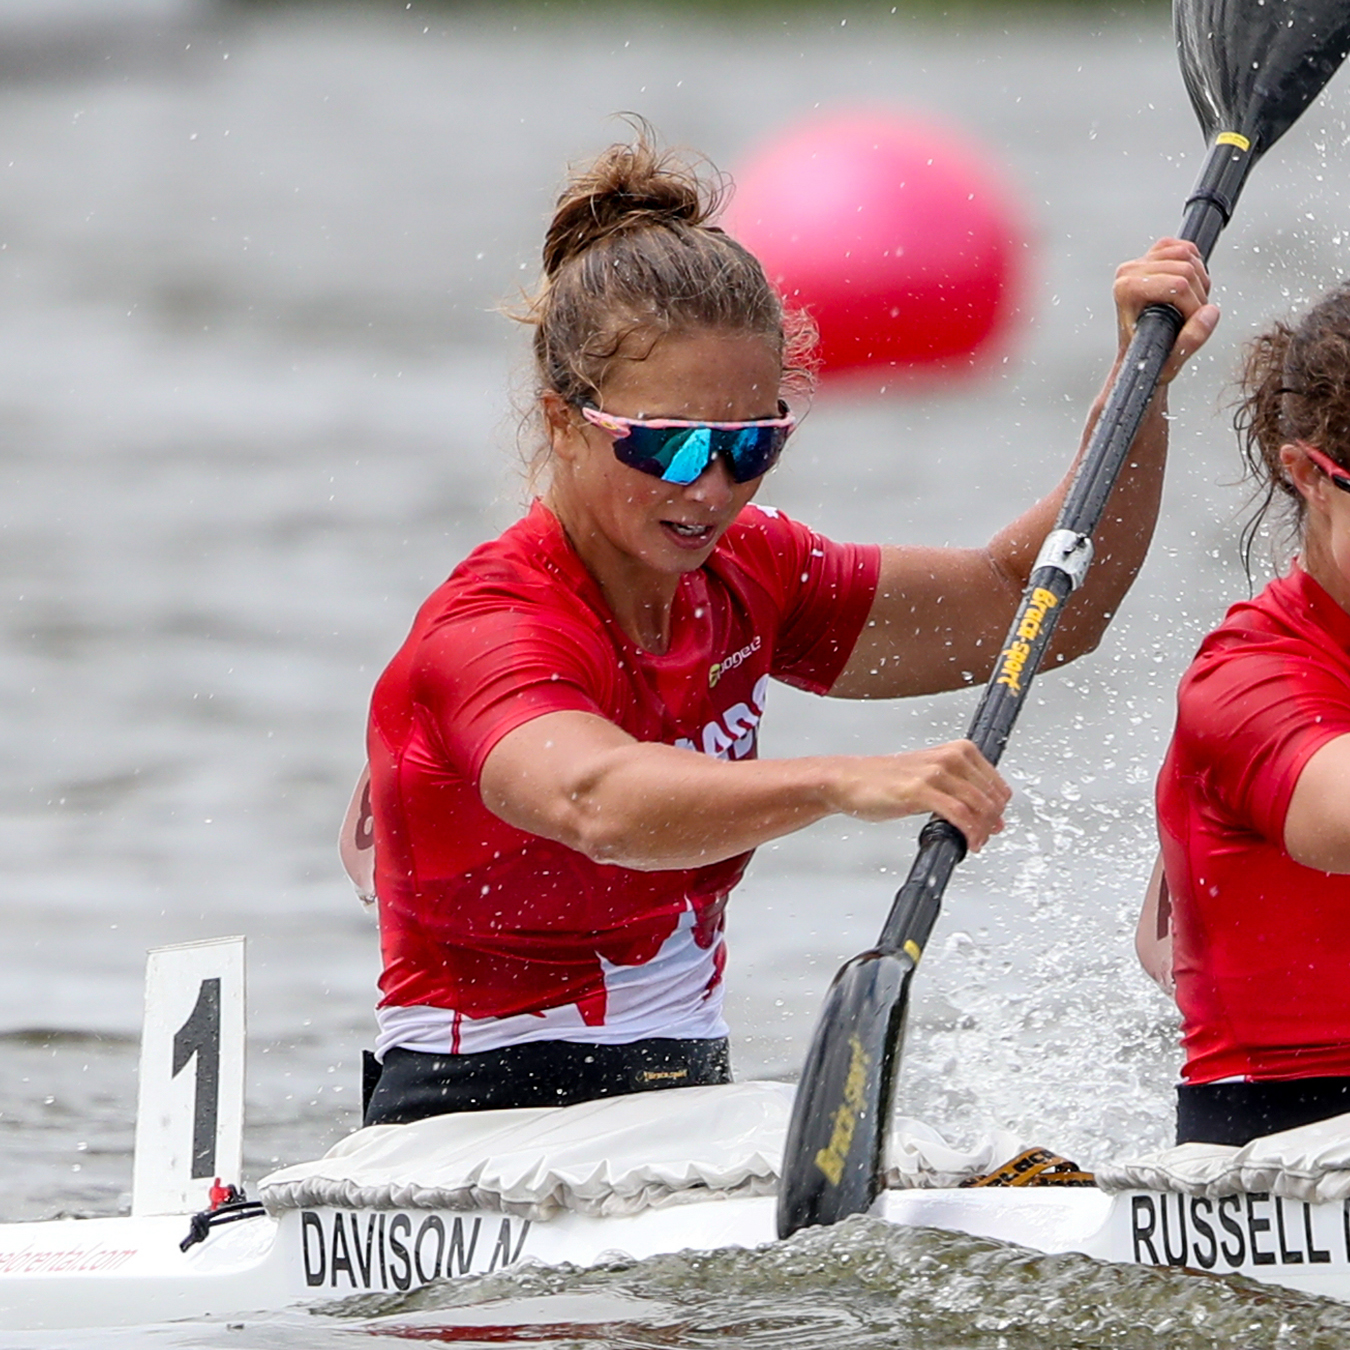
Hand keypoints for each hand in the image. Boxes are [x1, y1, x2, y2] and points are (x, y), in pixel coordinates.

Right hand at [828, 739, 1010, 852]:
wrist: (850, 780)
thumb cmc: (884, 779)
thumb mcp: (930, 777)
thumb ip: (959, 791)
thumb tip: (987, 815)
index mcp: (957, 750)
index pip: (996, 783)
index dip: (1000, 808)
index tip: (995, 823)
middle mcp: (949, 758)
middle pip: (991, 796)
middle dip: (992, 822)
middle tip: (985, 837)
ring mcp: (936, 773)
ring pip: (979, 806)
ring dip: (983, 830)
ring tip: (976, 842)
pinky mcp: (921, 790)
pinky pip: (959, 814)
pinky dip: (969, 831)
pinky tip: (967, 842)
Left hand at [1113, 237, 1218, 382]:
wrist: (1135, 352)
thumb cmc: (1145, 354)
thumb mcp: (1170, 357)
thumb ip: (1191, 339)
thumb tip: (1210, 312)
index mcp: (1126, 289)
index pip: (1179, 284)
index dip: (1193, 305)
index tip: (1190, 321)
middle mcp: (1129, 272)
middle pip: (1186, 267)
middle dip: (1197, 294)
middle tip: (1191, 315)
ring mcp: (1139, 262)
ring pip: (1187, 254)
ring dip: (1198, 280)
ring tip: (1189, 302)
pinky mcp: (1150, 256)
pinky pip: (1182, 246)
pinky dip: (1194, 262)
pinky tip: (1189, 284)